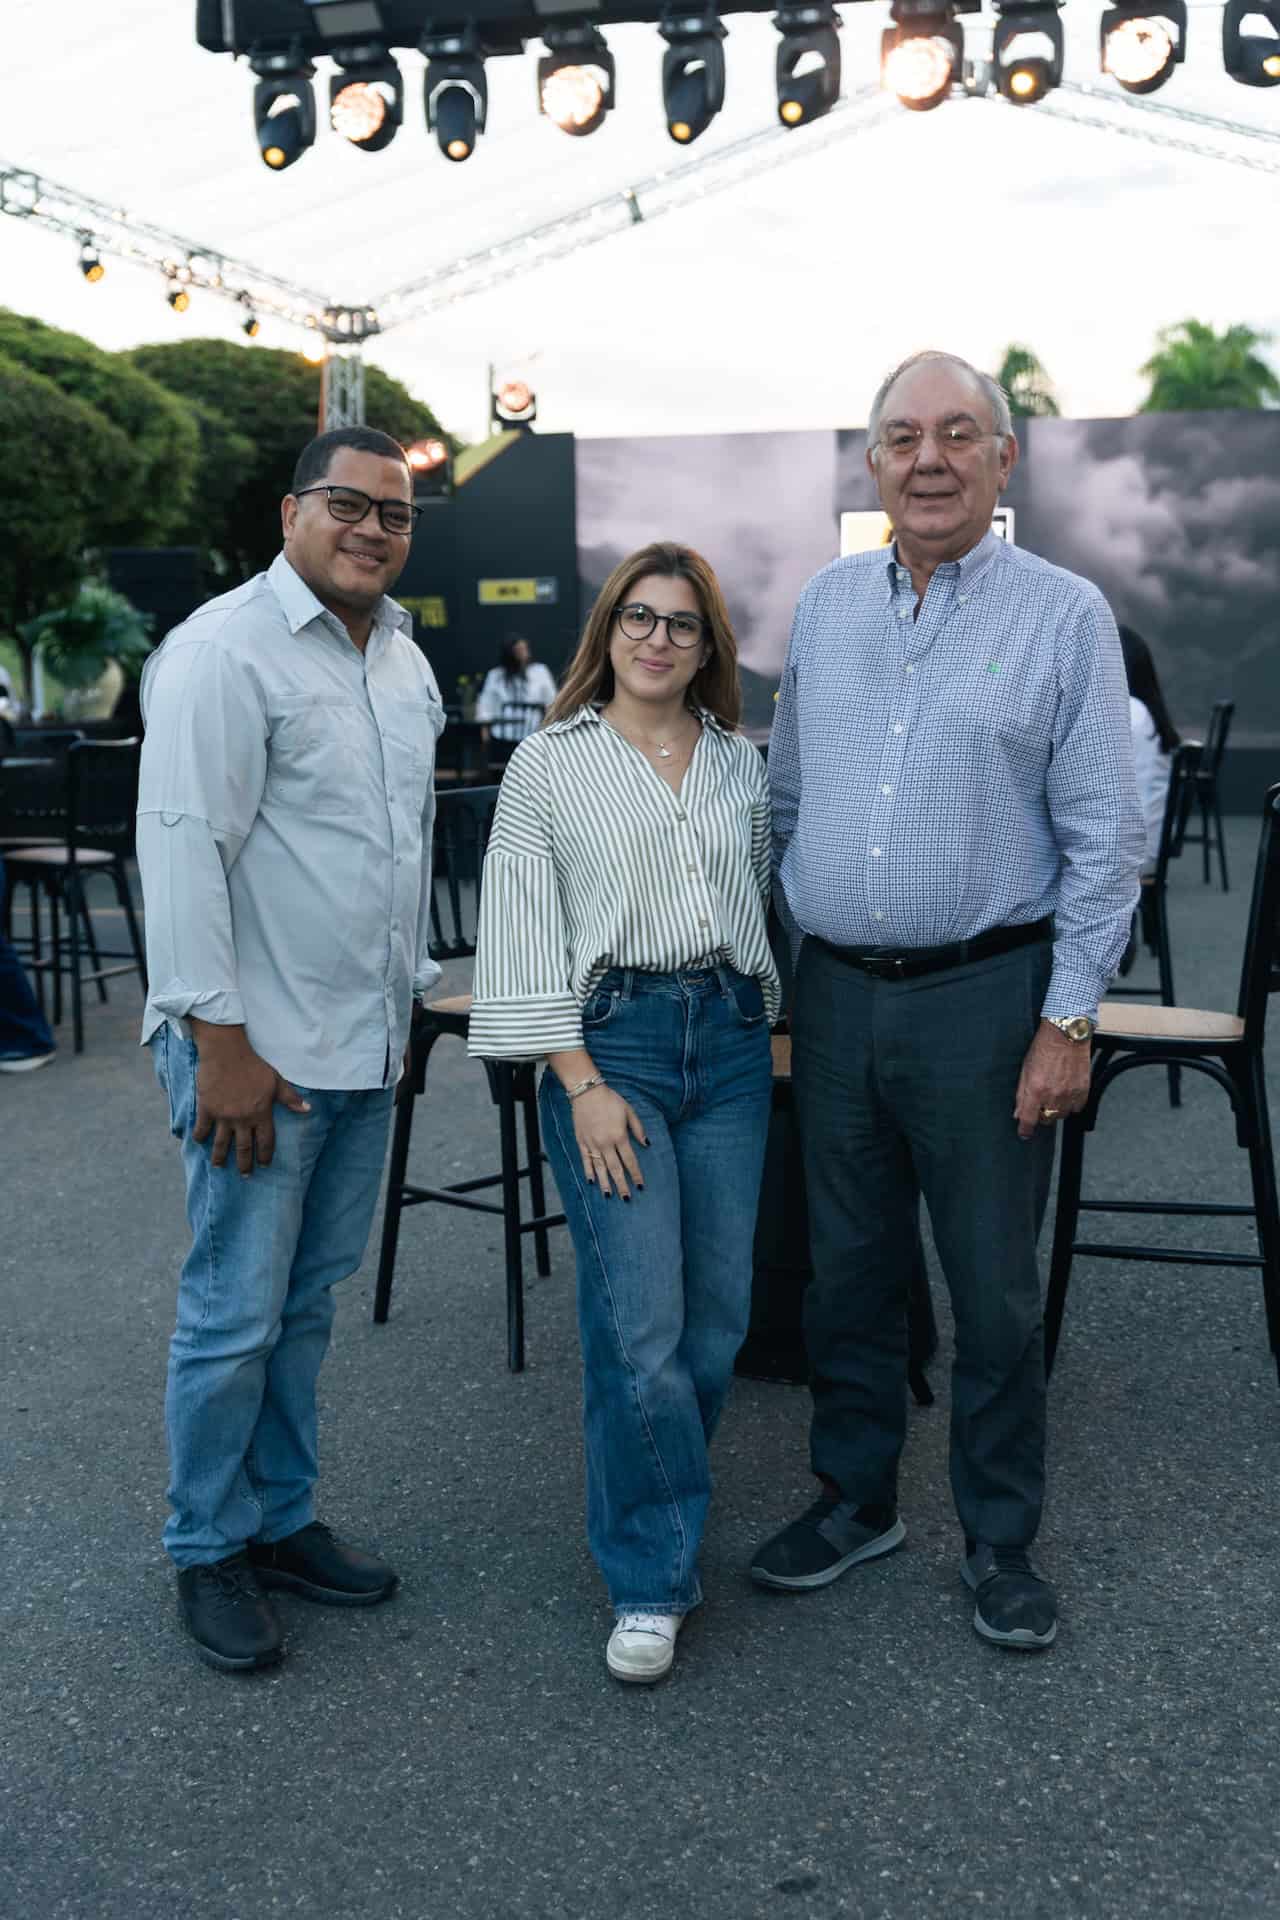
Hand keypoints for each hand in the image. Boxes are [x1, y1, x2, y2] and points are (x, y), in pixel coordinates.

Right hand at [190, 1020, 310, 1173]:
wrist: (226, 1053)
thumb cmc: (253, 1066)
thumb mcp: (276, 1081)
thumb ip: (290, 1098)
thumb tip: (308, 1110)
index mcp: (261, 1113)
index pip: (265, 1141)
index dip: (265, 1155)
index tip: (264, 1165)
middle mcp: (243, 1119)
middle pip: (244, 1148)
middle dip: (245, 1164)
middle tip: (245, 1175)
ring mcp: (223, 1116)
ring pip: (222, 1144)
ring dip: (220, 1157)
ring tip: (219, 1166)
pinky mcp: (207, 1109)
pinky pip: (202, 1129)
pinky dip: (200, 1137)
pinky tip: (200, 1143)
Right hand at [572, 1084, 647, 1199]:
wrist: (587, 1092)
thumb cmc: (610, 1100)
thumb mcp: (629, 1111)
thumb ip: (638, 1129)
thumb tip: (646, 1144)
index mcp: (619, 1136)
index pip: (630, 1161)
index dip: (636, 1174)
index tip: (641, 1186)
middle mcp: (606, 1143)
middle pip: (615, 1169)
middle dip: (622, 1185)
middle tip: (627, 1198)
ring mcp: (592, 1144)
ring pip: (600, 1168)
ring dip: (605, 1183)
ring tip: (609, 1196)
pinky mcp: (581, 1142)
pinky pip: (585, 1160)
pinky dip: (588, 1171)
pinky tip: (591, 1182)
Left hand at [1013, 1020, 1091, 1141]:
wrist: (1066, 1036)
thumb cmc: (1043, 1049)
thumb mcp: (1025, 1070)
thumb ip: (1021, 1094)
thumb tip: (1018, 1113)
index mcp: (1036, 1089)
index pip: (1029, 1119)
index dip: (1025, 1130)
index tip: (1024, 1134)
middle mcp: (1053, 1094)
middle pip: (1046, 1119)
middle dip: (1042, 1114)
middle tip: (1041, 1101)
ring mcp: (1070, 1094)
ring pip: (1062, 1115)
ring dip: (1057, 1109)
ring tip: (1055, 1092)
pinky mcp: (1083, 1091)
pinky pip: (1077, 1108)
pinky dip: (1071, 1104)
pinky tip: (1067, 1091)